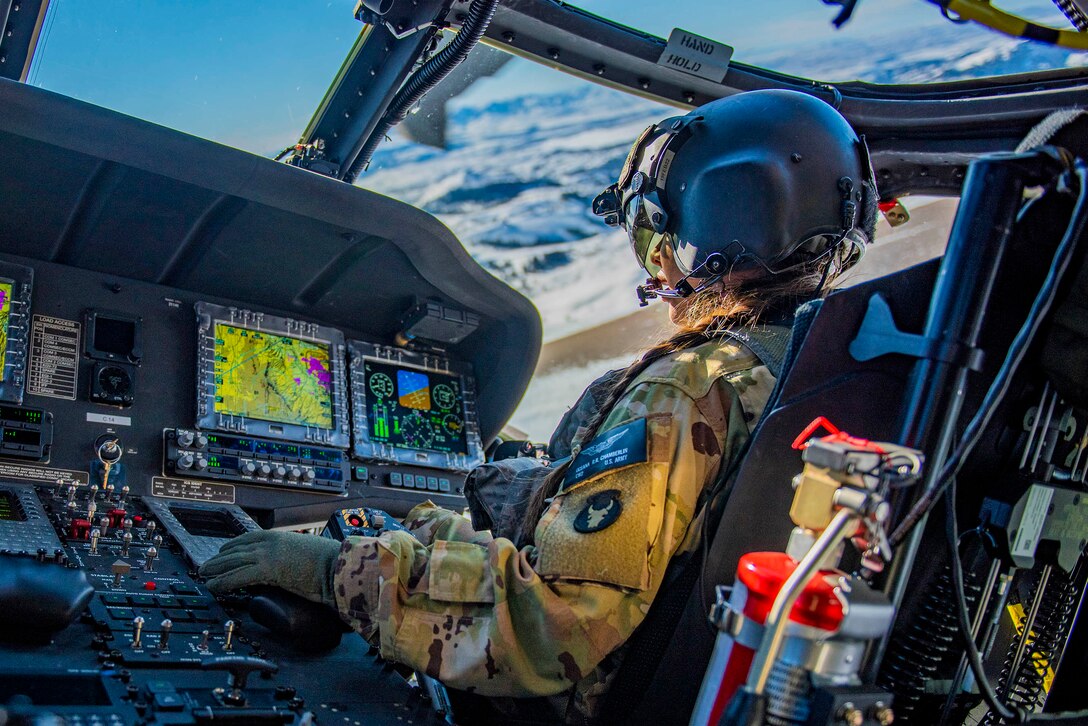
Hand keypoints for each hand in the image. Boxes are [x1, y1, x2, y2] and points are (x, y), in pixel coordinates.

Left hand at [200, 531, 341, 607]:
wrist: (336, 565)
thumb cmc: (328, 561)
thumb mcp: (305, 551)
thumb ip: (290, 554)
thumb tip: (285, 564)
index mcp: (279, 536)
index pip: (248, 538)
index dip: (232, 546)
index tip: (223, 551)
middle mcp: (270, 542)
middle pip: (237, 549)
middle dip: (219, 558)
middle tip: (207, 565)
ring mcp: (268, 555)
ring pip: (233, 561)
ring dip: (216, 569)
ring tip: (204, 575)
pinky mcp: (267, 569)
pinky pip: (238, 576)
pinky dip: (223, 581)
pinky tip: (214, 586)